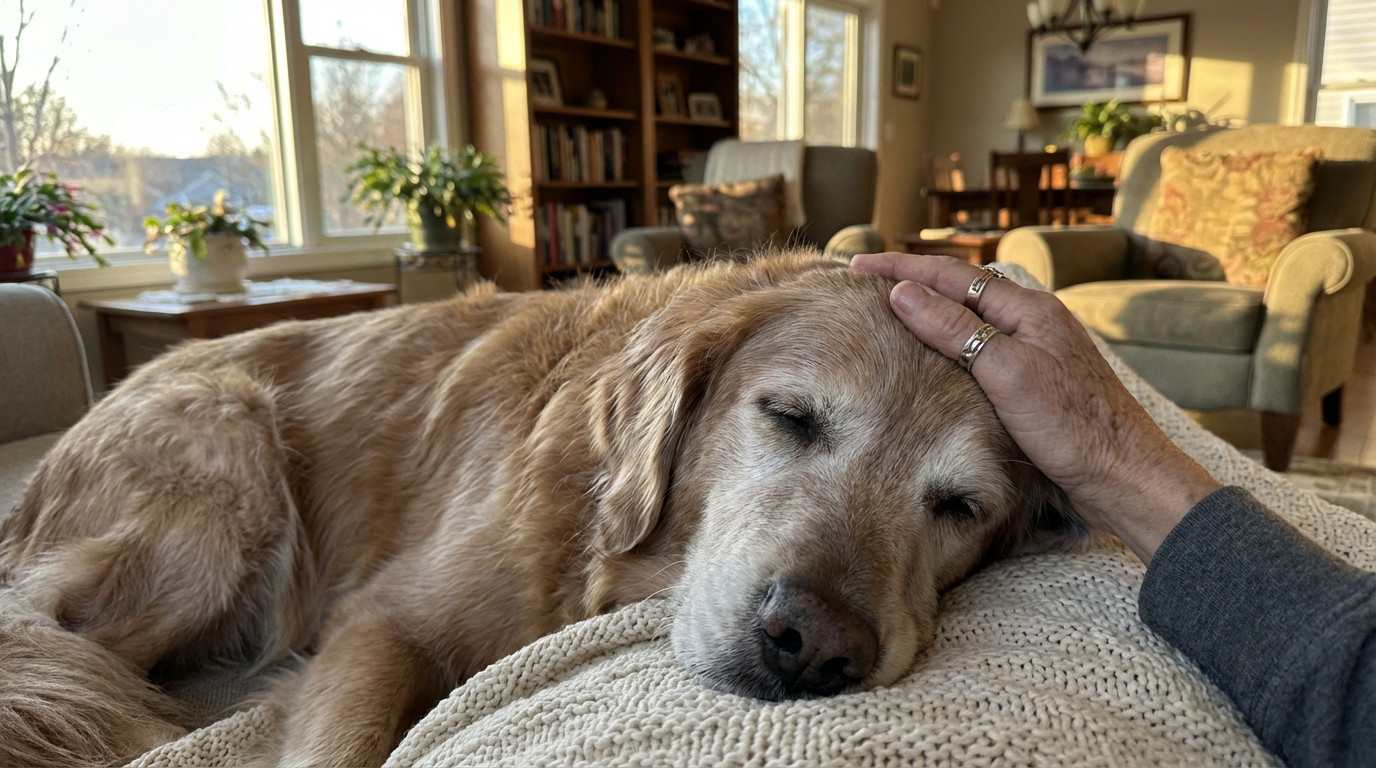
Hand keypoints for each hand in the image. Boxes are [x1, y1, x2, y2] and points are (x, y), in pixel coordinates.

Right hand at [851, 252, 1220, 562]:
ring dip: (931, 305)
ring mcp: (1037, 348)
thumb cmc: (1073, 428)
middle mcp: (1034, 320)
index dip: (901, 268)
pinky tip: (937, 352)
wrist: (1123, 475)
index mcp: (1028, 308)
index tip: (857, 265)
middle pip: (963, 287)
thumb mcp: (1007, 373)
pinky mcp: (1036, 379)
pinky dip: (950, 336)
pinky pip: (983, 343)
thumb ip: (955, 330)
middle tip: (866, 277)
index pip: (952, 275)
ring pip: (973, 315)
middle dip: (913, 279)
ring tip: (892, 305)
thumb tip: (904, 291)